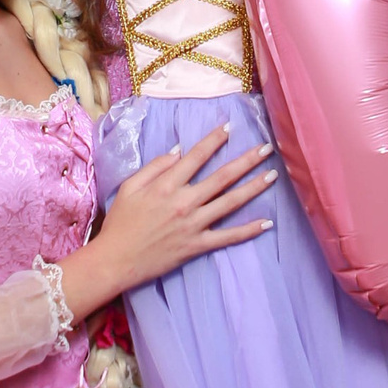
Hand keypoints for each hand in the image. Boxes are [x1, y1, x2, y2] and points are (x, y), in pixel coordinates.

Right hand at [61, 125, 275, 319]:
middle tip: (266, 148)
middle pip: (222, 177)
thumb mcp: (130, 187)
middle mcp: (184, 202)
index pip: (196, 157)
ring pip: (230, 203)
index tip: (230, 127)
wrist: (116, 260)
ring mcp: (193, 225)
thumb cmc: (120, 222)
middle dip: (246, 161)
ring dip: (253, 188)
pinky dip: (248, 231)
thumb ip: (155, 166)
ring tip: (272, 175)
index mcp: (166, 185)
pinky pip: (227, 237)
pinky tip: (266, 223)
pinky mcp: (197, 245)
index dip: (214, 140)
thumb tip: (179, 150)